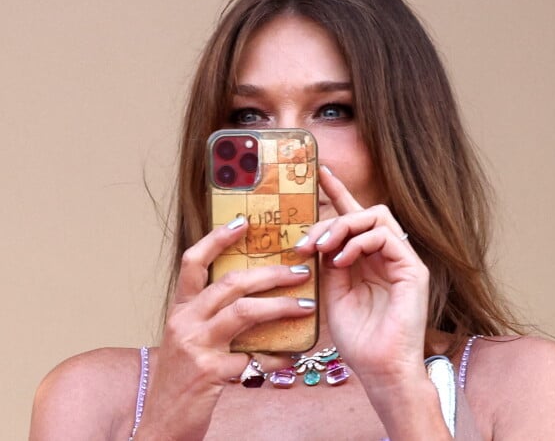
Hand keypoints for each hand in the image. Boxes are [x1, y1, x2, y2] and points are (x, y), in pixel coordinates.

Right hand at [136, 217, 314, 439]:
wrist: (160, 426)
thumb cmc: (181, 379)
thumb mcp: (188, 340)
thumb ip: (212, 317)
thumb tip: (255, 297)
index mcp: (181, 309)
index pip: (193, 262)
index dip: (217, 239)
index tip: (242, 222)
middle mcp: (185, 322)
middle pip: (230, 283)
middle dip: (269, 274)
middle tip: (299, 271)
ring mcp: (196, 347)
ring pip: (243, 313)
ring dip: (279, 306)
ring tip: (306, 306)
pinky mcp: (209, 373)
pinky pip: (253, 359)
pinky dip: (276, 356)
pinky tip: (293, 357)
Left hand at [296, 167, 429, 384]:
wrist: (379, 368)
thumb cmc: (357, 336)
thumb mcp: (332, 291)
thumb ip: (328, 261)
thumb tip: (318, 236)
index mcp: (366, 258)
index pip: (353, 216)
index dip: (337, 192)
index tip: (319, 172)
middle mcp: (386, 254)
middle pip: (363, 211)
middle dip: (331, 218)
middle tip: (307, 242)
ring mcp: (401, 260)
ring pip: (376, 216)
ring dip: (344, 226)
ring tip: (323, 249)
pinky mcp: (413, 269)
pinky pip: (386, 236)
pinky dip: (359, 243)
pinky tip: (342, 260)